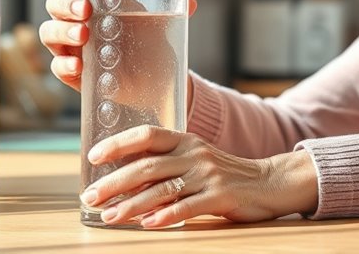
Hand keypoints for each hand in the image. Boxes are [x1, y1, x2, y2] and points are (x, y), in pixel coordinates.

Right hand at [39, 0, 196, 93]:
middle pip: (55, 4)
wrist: (153, 80)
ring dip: (62, 30)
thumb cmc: (148, 43)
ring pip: (50, 32)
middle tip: (85, 10)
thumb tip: (191, 3)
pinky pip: (57, 66)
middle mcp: (77, 20)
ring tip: (84, 35)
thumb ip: (173, 12)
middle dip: (66, 3)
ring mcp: (71, 46)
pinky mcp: (73, 72)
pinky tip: (78, 64)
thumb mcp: (160, 25)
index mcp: (95, 0)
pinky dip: (64, 63)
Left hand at [79, 125, 318, 227]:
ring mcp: (207, 175)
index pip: (146, 135)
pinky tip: (148, 224)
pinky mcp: (220, 196)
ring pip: (162, 189)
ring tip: (110, 216)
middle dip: (114, 182)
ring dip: (132, 205)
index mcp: (185, 140)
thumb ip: (166, 161)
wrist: (268, 183)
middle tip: (90, 197)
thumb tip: (123, 175)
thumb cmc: (223, 173)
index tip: (93, 157)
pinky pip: (187, 206)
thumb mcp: (195, 157)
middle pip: (147, 166)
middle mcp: (194, 153)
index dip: (118, 144)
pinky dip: (166, 216)